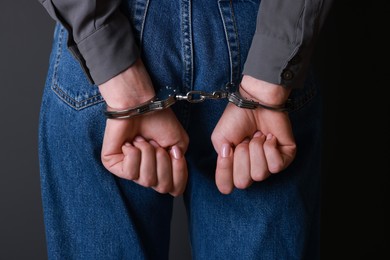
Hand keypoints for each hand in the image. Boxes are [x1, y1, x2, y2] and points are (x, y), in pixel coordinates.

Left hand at [99, 59, 188, 195]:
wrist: (139, 103)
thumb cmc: (158, 119)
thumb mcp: (179, 144)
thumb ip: (179, 166)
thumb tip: (170, 178)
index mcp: (162, 169)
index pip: (175, 189)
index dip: (179, 173)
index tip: (175, 152)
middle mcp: (147, 172)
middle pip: (162, 186)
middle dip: (163, 161)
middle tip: (155, 143)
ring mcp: (130, 170)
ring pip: (147, 180)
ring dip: (148, 155)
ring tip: (142, 140)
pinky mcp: (113, 165)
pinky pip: (130, 173)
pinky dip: (135, 153)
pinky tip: (131, 142)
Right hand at [211, 75, 295, 193]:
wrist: (256, 101)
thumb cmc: (237, 117)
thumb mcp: (219, 139)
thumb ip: (220, 162)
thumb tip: (230, 179)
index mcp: (234, 166)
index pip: (226, 186)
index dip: (224, 172)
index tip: (228, 152)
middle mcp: (250, 168)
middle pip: (243, 182)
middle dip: (242, 157)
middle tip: (245, 140)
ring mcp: (268, 164)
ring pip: (260, 174)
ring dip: (256, 150)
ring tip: (258, 136)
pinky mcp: (285, 158)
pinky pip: (275, 166)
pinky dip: (270, 149)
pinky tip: (269, 138)